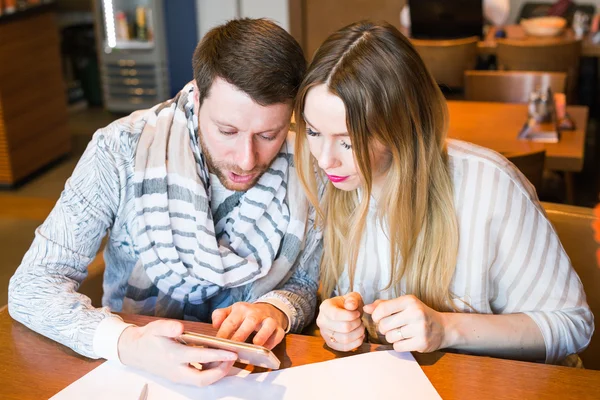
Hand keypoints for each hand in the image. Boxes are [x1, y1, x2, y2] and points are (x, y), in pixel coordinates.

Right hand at [117, 320, 236, 386]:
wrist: (134, 351)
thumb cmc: (148, 338)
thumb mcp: (156, 328)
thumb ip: (168, 327)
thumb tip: (179, 328)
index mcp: (173, 356)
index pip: (200, 357)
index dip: (218, 355)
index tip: (232, 352)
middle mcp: (176, 370)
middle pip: (203, 379)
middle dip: (221, 371)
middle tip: (233, 359)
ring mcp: (177, 376)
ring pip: (201, 381)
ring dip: (216, 373)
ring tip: (228, 359)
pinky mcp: (179, 377)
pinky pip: (197, 379)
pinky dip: (209, 372)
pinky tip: (216, 362)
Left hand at [212, 302, 287, 348]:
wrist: (269, 309)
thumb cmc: (246, 314)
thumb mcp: (232, 311)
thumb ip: (220, 315)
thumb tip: (215, 325)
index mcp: (241, 309)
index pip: (231, 321)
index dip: (224, 332)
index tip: (218, 343)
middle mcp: (256, 313)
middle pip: (250, 321)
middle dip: (241, 334)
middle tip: (233, 347)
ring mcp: (269, 320)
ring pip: (268, 325)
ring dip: (262, 335)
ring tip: (255, 345)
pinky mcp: (279, 328)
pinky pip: (278, 334)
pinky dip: (273, 342)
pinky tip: (266, 349)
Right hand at [316, 292, 364, 351]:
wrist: (344, 312)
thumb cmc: (348, 304)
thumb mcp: (352, 297)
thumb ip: (353, 299)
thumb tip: (351, 305)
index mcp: (325, 307)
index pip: (335, 315)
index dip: (350, 316)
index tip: (357, 313)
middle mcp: (321, 321)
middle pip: (343, 328)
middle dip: (356, 324)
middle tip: (360, 320)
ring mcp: (325, 334)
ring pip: (345, 339)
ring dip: (358, 333)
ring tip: (361, 327)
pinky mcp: (331, 344)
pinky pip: (345, 348)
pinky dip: (356, 342)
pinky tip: (360, 336)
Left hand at [363, 295, 446, 352]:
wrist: (443, 328)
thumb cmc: (418, 314)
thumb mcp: (403, 305)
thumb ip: (384, 305)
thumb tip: (365, 308)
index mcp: (409, 301)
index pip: (382, 309)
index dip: (376, 316)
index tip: (379, 318)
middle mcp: (415, 313)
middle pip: (384, 325)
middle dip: (384, 328)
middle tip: (392, 327)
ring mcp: (420, 329)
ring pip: (390, 337)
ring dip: (391, 337)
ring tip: (400, 333)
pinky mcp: (422, 343)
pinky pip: (397, 347)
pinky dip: (398, 345)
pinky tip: (406, 340)